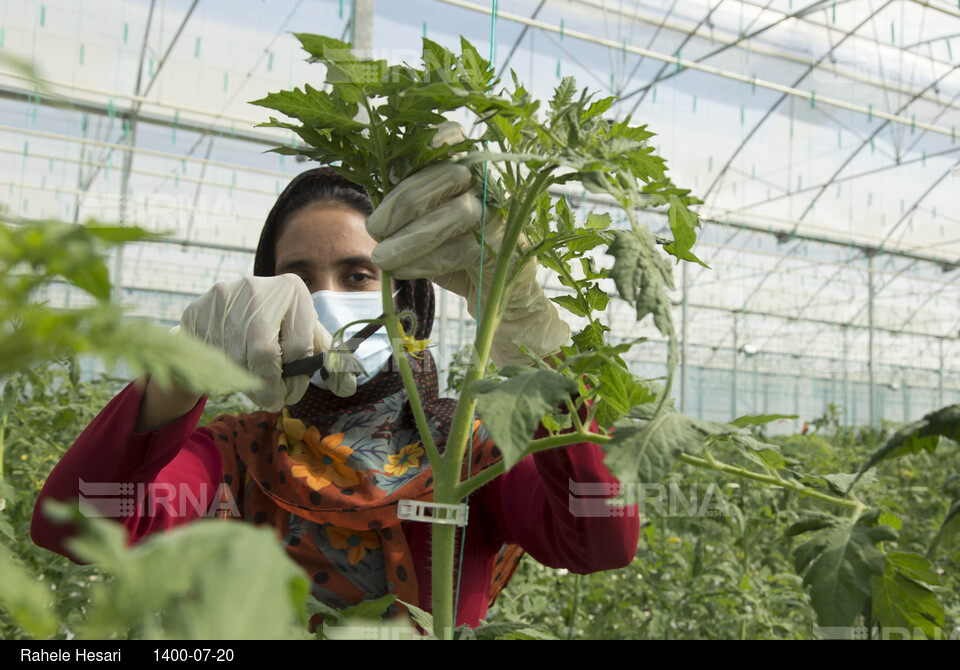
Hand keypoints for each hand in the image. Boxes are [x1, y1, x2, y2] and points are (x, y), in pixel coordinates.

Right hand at [177, 274, 333, 410]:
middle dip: (271, 386)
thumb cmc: (279, 325)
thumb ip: (329, 359)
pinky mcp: (198, 310)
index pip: (298, 346)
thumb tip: (347, 388)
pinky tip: (234, 372)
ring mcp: (224, 297)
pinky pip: (212, 356)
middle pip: (264, 353)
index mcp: (292, 290)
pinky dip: (225, 373)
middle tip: (274, 401)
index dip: (297, 378)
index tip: (292, 392)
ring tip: (256, 388)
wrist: (230, 308)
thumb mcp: (307, 334)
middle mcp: (258, 288)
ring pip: (237, 359)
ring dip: (248, 383)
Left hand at [367, 124, 568, 366]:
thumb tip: (372, 203)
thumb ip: (406, 206)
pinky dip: (426, 262)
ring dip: (409, 239)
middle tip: (374, 231)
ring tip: (381, 258)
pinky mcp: (504, 243)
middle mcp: (487, 181)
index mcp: (466, 165)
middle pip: (444, 177)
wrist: (495, 290)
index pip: (452, 138)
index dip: (434, 137)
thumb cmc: (454, 250)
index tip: (403, 156)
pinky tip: (403, 270)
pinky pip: (462, 249)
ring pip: (454, 215)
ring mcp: (499, 210)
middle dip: (402, 205)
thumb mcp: (427, 223)